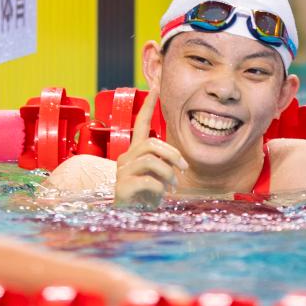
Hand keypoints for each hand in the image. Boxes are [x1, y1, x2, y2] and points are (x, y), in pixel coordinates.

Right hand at [114, 86, 187, 209]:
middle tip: (183, 167)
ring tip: (172, 185)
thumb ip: (163, 165)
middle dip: (172, 153)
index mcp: (133, 154)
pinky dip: (160, 188)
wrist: (127, 217)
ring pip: (151, 160)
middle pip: (151, 143)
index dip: (148, 106)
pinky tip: (160, 195)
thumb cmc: (144, 197)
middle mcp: (125, 160)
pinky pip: (148, 180)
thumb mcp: (156, 178)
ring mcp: (122, 173)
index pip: (140, 124)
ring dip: (168, 172)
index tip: (154, 87)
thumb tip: (179, 164)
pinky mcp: (122, 187)